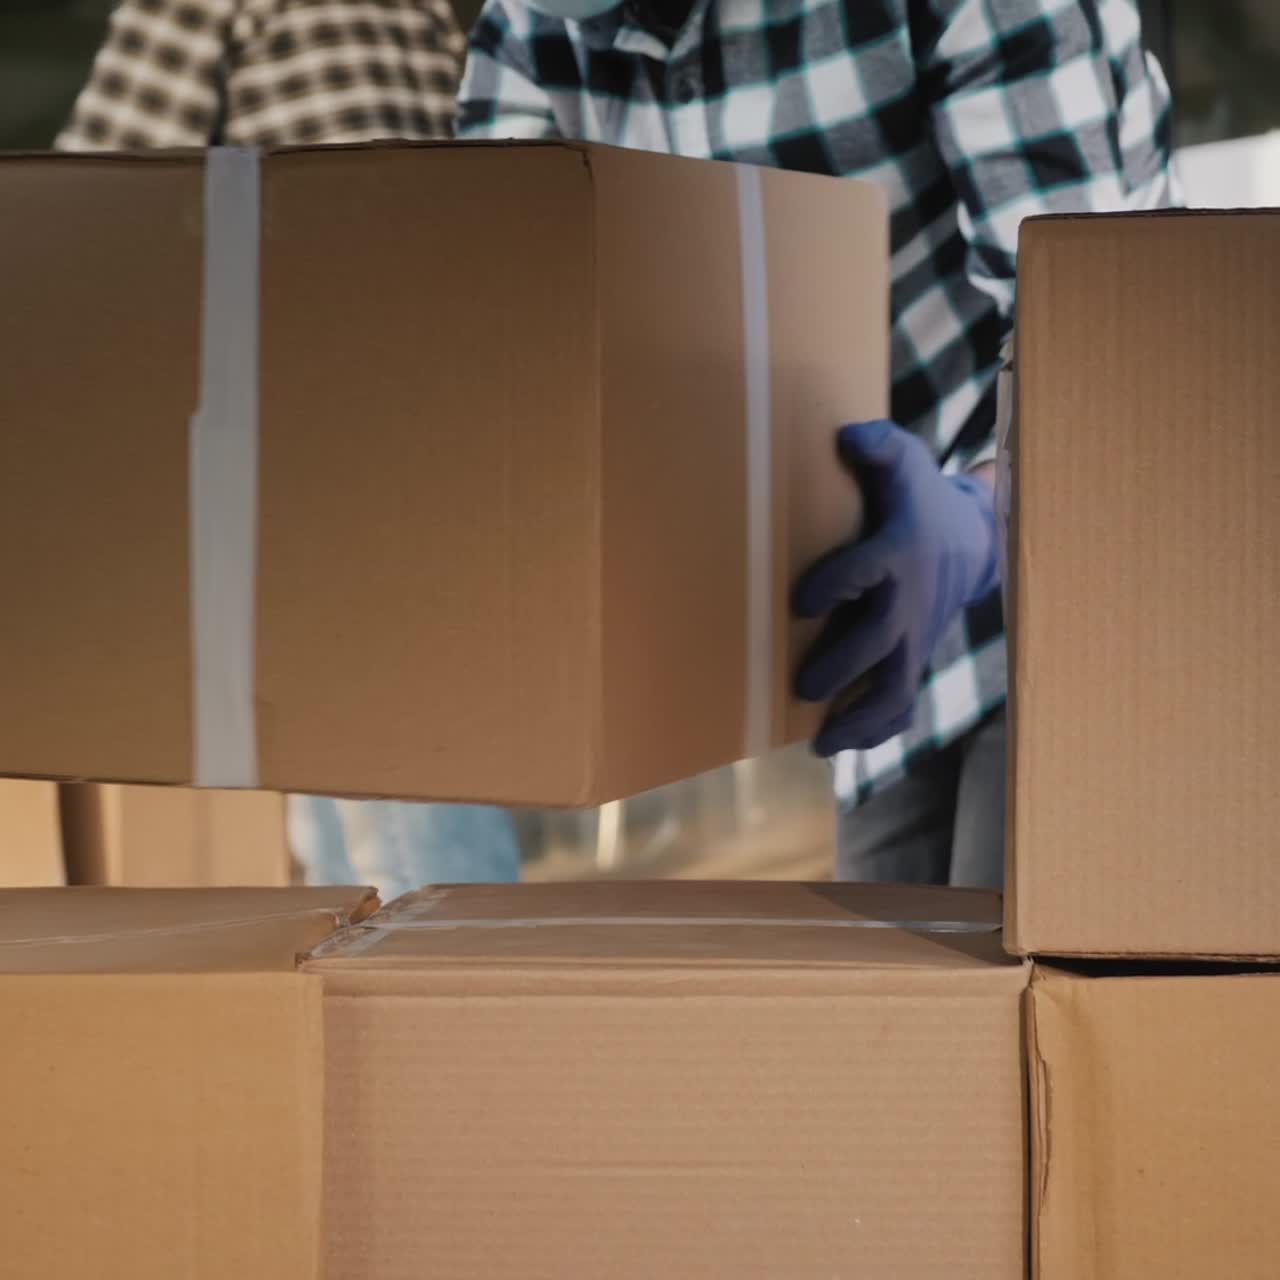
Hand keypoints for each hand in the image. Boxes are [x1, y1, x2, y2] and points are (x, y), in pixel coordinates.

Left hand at [793, 419, 998, 755]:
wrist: (970, 540)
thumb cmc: (919, 498)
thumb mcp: (903, 461)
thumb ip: (877, 446)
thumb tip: (847, 437)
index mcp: (898, 553)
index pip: (867, 570)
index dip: (836, 585)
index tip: (802, 602)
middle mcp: (907, 604)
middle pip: (880, 642)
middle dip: (844, 667)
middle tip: (803, 687)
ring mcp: (912, 639)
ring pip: (895, 691)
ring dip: (860, 722)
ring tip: (821, 745)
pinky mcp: (911, 659)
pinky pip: (901, 706)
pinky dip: (877, 731)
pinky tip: (840, 747)